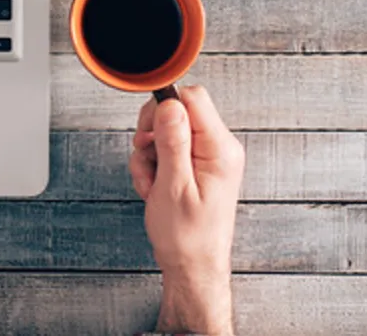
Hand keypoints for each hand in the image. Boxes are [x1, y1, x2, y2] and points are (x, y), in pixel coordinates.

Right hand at [129, 86, 244, 335]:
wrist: (193, 266)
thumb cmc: (187, 237)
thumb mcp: (173, 186)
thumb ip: (172, 142)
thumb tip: (168, 104)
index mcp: (220, 150)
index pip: (192, 99)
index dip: (163, 109)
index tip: (148, 133)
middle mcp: (219, 149)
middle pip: (177, 112)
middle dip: (152, 134)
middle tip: (146, 159)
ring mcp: (209, 158)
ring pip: (167, 132)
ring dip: (149, 155)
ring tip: (151, 184)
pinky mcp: (198, 167)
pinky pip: (169, 150)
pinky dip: (154, 166)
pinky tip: (154, 188)